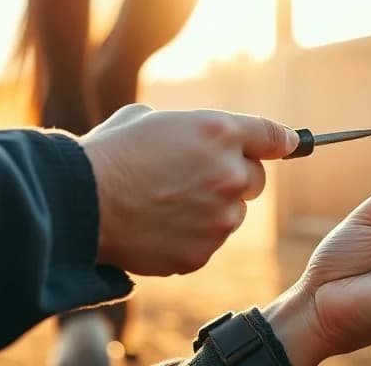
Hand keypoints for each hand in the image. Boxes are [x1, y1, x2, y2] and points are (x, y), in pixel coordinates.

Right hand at [80, 104, 297, 275]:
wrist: (79, 204)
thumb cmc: (108, 154)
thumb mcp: (149, 119)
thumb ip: (188, 127)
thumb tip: (198, 136)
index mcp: (218, 132)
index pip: (272, 136)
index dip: (284, 142)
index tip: (292, 146)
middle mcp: (228, 173)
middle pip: (255, 181)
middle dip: (232, 179)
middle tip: (193, 180)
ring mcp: (219, 217)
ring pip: (230, 215)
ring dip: (209, 211)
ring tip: (163, 205)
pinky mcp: (203, 251)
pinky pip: (208, 243)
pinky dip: (189, 238)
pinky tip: (156, 227)